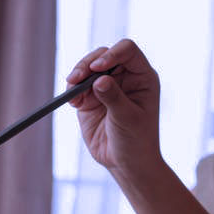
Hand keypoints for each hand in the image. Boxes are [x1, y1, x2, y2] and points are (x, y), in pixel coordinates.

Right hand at [66, 39, 160, 174]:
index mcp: (142, 77)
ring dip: (77, 74)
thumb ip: (114, 98)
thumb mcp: (128, 119)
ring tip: (72, 88)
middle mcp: (125, 77)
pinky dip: (71, 89)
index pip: (128, 51)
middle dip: (88, 63)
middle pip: (104, 55)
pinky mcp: (90, 98)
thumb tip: (100, 79)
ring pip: (88, 67)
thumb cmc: (136, 140)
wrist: (126, 162)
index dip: (112, 53)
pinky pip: (77, 85)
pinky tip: (73, 102)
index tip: (98, 68)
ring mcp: (106, 86)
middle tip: (77, 78)